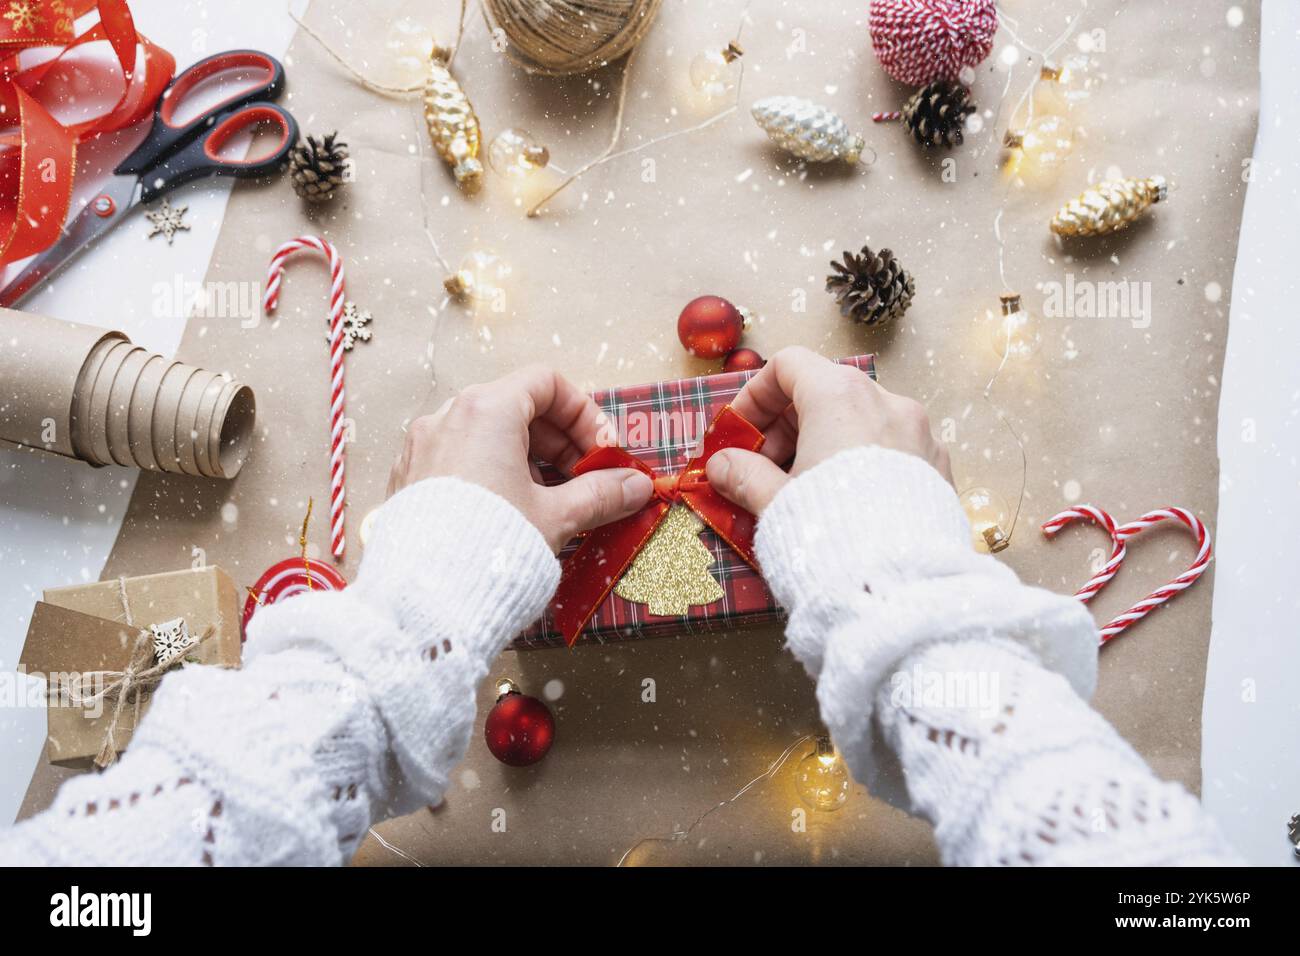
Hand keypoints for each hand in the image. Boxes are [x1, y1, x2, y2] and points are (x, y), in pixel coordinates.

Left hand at [387, 366, 652, 551]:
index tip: (602, 452)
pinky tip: (511, 514)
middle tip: (585, 480)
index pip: (546, 383)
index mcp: (486, 410)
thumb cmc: (490, 547)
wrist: (425, 600)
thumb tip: (635, 486)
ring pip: (487, 434)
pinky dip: (493, 473)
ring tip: (550, 503)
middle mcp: (448, 418)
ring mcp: (422, 447)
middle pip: (518, 406)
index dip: (584, 414)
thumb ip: (601, 494)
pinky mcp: (409, 479)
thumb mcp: (557, 517)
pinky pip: (460, 459)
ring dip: (529, 459)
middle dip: (560, 441)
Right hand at [705, 346, 952, 513]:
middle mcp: (886, 402)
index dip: (755, 396)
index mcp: (840, 397)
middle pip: (825, 391)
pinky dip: (860, 463)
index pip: (789, 366)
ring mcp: (919, 434)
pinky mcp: (938, 468)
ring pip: (861, 421)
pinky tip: (844, 506)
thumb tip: (722, 465)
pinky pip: (891, 450)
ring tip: (803, 493)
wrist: (899, 588)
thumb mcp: (773, 503)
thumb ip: (744, 475)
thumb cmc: (831, 534)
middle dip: (787, 427)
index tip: (740, 434)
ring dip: (824, 445)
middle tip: (763, 469)